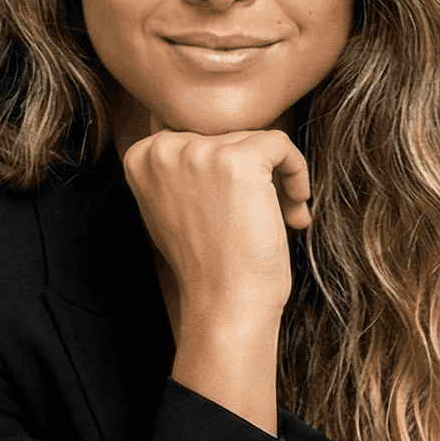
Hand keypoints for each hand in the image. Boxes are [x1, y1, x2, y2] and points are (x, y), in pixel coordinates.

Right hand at [120, 124, 308, 432]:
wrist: (224, 304)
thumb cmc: (207, 265)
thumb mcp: (175, 208)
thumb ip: (184, 170)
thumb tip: (218, 141)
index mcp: (142, 157)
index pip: (199, 138)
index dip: (226, 172)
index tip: (238, 207)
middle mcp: (164, 148)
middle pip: (229, 137)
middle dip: (256, 177)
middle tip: (265, 218)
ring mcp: (199, 151)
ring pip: (256, 142)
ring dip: (278, 181)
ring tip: (282, 220)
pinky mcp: (238, 159)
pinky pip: (282, 145)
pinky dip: (298, 173)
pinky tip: (296, 209)